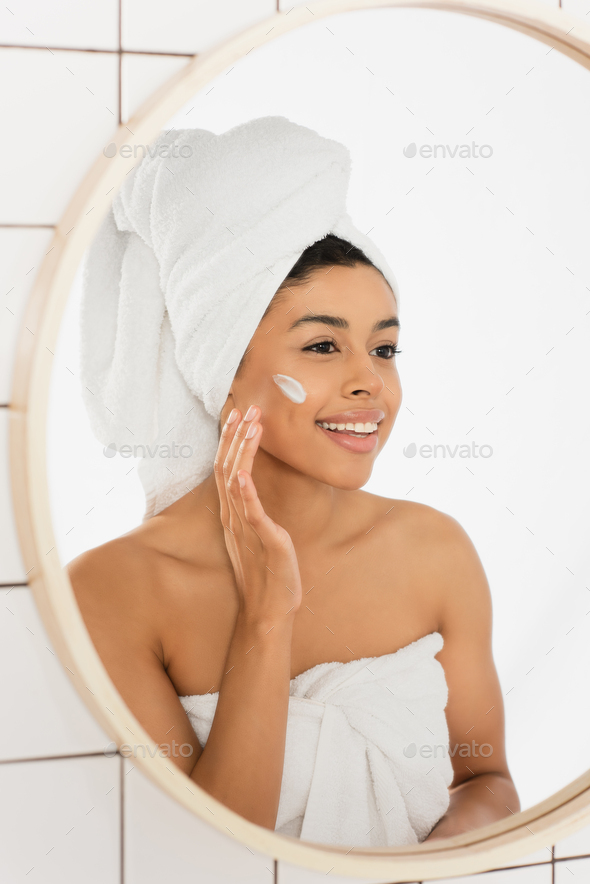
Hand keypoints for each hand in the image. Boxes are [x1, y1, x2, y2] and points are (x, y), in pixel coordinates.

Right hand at [213, 405, 302, 624]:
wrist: (269, 612)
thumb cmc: (267, 575)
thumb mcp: (259, 535)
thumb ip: (253, 511)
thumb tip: (253, 490)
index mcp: (233, 514)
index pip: (226, 468)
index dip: (231, 440)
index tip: (238, 414)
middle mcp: (233, 518)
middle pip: (226, 467)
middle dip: (236, 436)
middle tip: (247, 408)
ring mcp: (245, 528)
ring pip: (235, 481)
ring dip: (242, 451)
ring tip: (251, 425)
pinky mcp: (262, 540)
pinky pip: (250, 512)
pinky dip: (244, 492)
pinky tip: (243, 473)